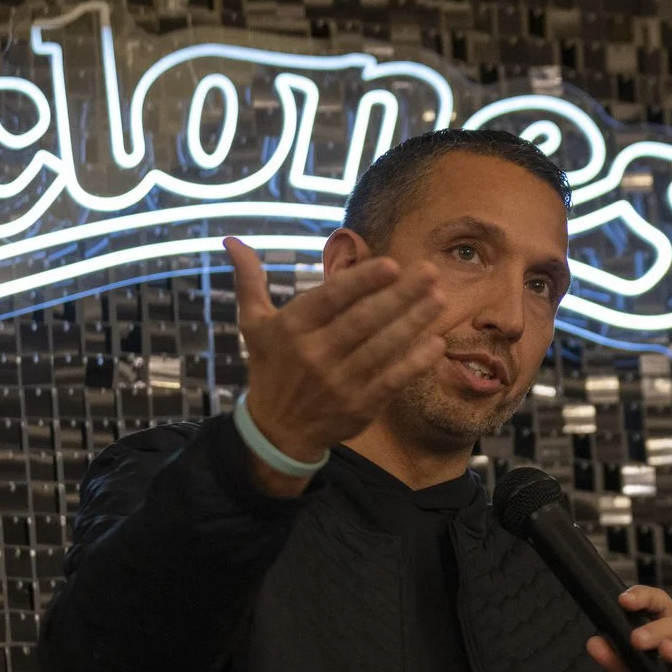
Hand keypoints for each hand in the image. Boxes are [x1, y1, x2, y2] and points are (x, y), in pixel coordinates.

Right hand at [225, 237, 445, 492]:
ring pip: (382, 348)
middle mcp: (315, 355)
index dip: (362, 282)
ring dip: (414, 322)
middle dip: (400, 296)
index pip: (331, 300)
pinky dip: (414, 362)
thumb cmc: (271, 367)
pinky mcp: (359, 406)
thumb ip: (249, 281)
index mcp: (291, 328)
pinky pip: (392, 380)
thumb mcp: (254, 324)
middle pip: (364, 321)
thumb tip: (231, 241)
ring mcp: (339, 383)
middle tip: (430, 272)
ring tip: (439, 298)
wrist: (277, 430)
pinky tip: (435, 342)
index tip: (392, 264)